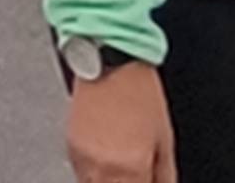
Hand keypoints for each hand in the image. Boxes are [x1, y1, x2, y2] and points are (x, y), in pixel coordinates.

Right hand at [64, 60, 176, 182]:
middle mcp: (101, 167)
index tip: (149, 180)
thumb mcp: (164, 140)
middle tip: (137, 175)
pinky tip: (109, 165)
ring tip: (124, 173)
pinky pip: (82, 175)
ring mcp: (81, 159)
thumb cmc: (139, 93)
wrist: (108, 63)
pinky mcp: (70, 148)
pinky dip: (96, 176)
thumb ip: (165, 175)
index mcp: (130, 168)